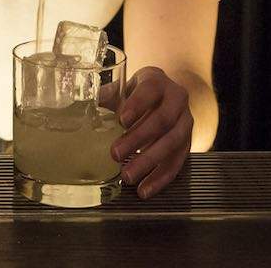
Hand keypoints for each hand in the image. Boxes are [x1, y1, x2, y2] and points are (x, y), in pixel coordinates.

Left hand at [109, 67, 192, 199]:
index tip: (121, 120)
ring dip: (149, 162)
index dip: (137, 105)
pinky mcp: (187, 143)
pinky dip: (161, 178)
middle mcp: (177, 100)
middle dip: (139, 138)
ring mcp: (186, 122)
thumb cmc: (135, 94)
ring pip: (173, 143)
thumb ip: (106, 98)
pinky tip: (145, 189)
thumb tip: (82, 111)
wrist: (163, 98)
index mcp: (158, 81)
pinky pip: (178, 163)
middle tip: (115, 154)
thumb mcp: (122, 89)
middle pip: (163, 119)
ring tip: (127, 176)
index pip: (151, 90)